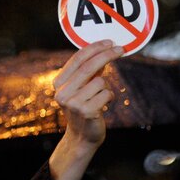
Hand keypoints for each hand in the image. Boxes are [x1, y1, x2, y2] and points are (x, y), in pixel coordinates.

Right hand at [49, 40, 123, 179]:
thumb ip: (89, 70)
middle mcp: (62, 92)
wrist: (82, 137)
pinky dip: (109, 97)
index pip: (77, 59)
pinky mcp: (86, 112)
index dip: (94, 48)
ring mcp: (73, 103)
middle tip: (120, 49)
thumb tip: (105, 49)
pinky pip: (106, 94)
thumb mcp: (82, 87)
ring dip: (106, 87)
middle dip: (107, 55)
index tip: (109, 42)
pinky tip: (103, 105)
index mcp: (59, 83)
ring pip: (100, 81)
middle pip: (89, 66)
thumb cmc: (84, 107)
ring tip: (100, 97)